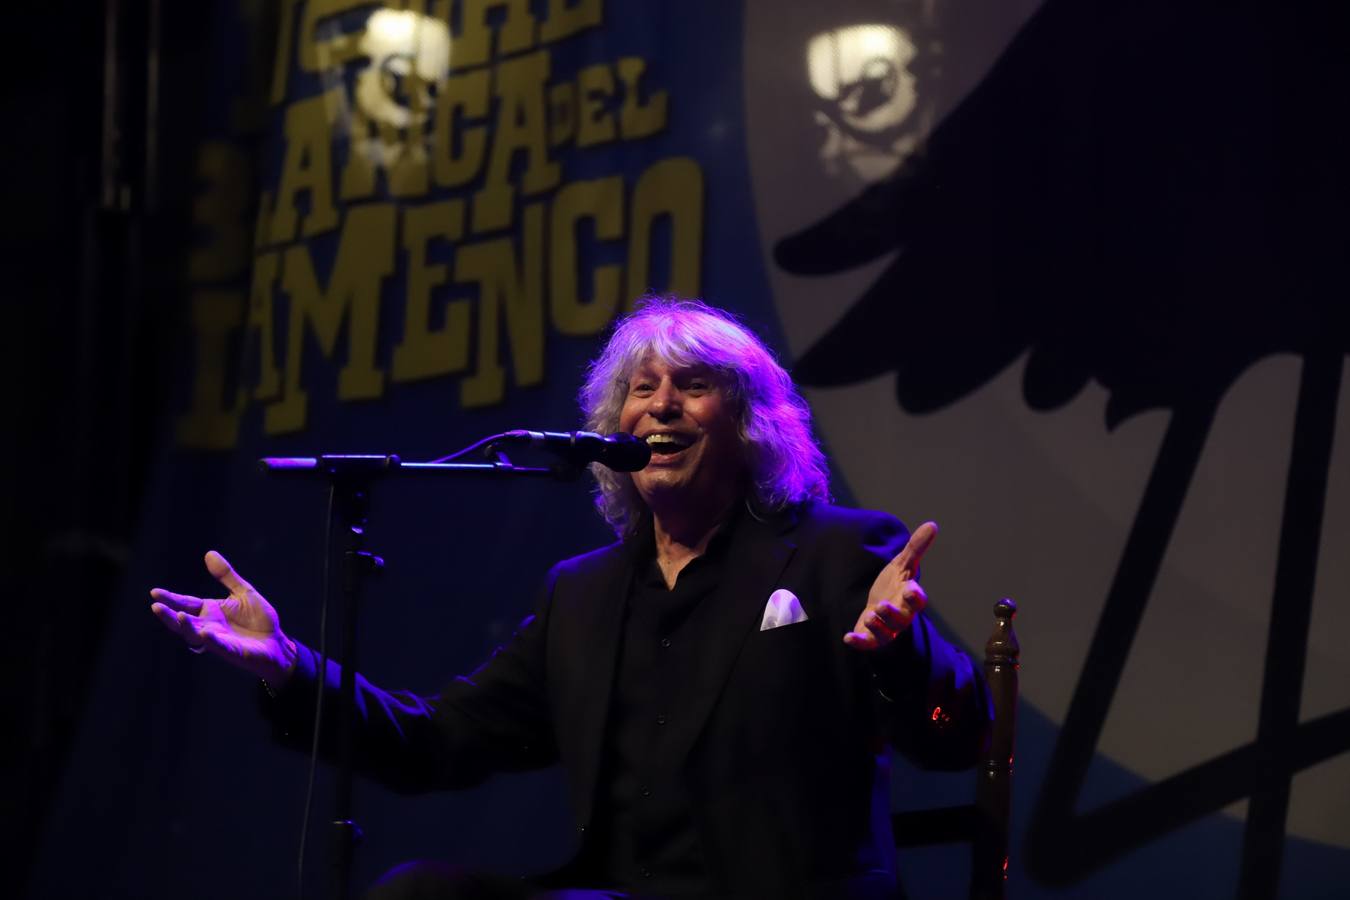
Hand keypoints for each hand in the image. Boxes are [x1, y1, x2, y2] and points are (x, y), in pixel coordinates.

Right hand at [150, 551, 297, 684]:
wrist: (276, 642)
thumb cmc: (259, 619)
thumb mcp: (243, 592)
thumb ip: (226, 576)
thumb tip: (209, 553)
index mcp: (210, 611)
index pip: (186, 602)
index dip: (171, 598)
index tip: (155, 592)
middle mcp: (209, 625)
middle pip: (183, 621)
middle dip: (169, 615)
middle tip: (155, 606)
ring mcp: (218, 639)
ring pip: (195, 635)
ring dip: (187, 627)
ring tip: (180, 616)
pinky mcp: (231, 650)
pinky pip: (219, 646)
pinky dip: (212, 641)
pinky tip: (205, 633)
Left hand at [843, 521, 936, 650]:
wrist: (878, 605)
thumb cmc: (894, 585)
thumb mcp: (902, 564)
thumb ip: (916, 548)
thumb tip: (932, 524)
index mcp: (909, 599)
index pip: (917, 601)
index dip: (915, 597)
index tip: (911, 589)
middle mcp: (900, 616)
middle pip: (902, 620)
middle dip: (893, 615)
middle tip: (883, 605)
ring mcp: (886, 629)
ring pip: (885, 632)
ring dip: (878, 626)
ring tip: (870, 616)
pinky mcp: (871, 637)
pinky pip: (867, 642)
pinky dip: (859, 642)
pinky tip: (847, 638)